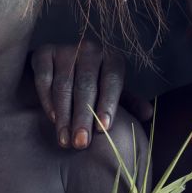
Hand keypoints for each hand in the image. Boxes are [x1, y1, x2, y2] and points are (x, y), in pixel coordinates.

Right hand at [30, 41, 149, 148]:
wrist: (59, 66)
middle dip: (83, 116)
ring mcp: (65, 49)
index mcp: (111, 58)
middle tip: (81, 143)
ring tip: (65, 140)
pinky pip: (44, 78)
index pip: (112, 80)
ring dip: (64, 114)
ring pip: (64, 84)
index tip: (103, 129)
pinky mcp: (43, 53)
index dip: (108, 104)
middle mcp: (90, 49)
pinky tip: (52, 118)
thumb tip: (148, 114)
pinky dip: (47, 99)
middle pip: (86, 85)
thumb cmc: (93, 84)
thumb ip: (129, 103)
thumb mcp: (112, 92)